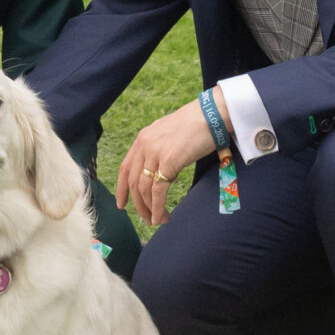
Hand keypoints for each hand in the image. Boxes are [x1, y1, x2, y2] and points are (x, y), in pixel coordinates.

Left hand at [116, 91, 228, 227]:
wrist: (212, 114)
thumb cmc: (197, 124)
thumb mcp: (170, 135)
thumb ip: (160, 150)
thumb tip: (160, 172)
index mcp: (143, 138)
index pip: (125, 168)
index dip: (121, 189)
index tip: (121, 205)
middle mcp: (145, 144)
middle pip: (133, 182)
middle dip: (138, 205)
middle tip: (147, 219)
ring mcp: (155, 152)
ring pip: (144, 189)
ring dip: (149, 209)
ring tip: (159, 221)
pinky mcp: (169, 161)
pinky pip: (157, 190)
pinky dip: (158, 207)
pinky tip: (161, 217)